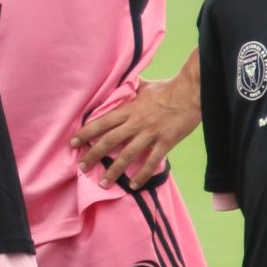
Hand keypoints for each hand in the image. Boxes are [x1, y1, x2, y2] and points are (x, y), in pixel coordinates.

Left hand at [71, 69, 198, 187]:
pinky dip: (142, 175)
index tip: (73, 142)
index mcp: (129, 109)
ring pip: (127, 155)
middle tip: (81, 167)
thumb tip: (118, 80)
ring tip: (103, 183)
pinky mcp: (166, 142)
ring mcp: (151, 134)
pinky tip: (134, 185)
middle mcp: (136, 123)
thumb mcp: (144, 85)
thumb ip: (129, 87)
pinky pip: (152, 162)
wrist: (192, 93)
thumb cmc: (167, 88)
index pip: (102, 122)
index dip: (86, 133)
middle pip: (109, 141)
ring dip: (114, 171)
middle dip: (93, 155)